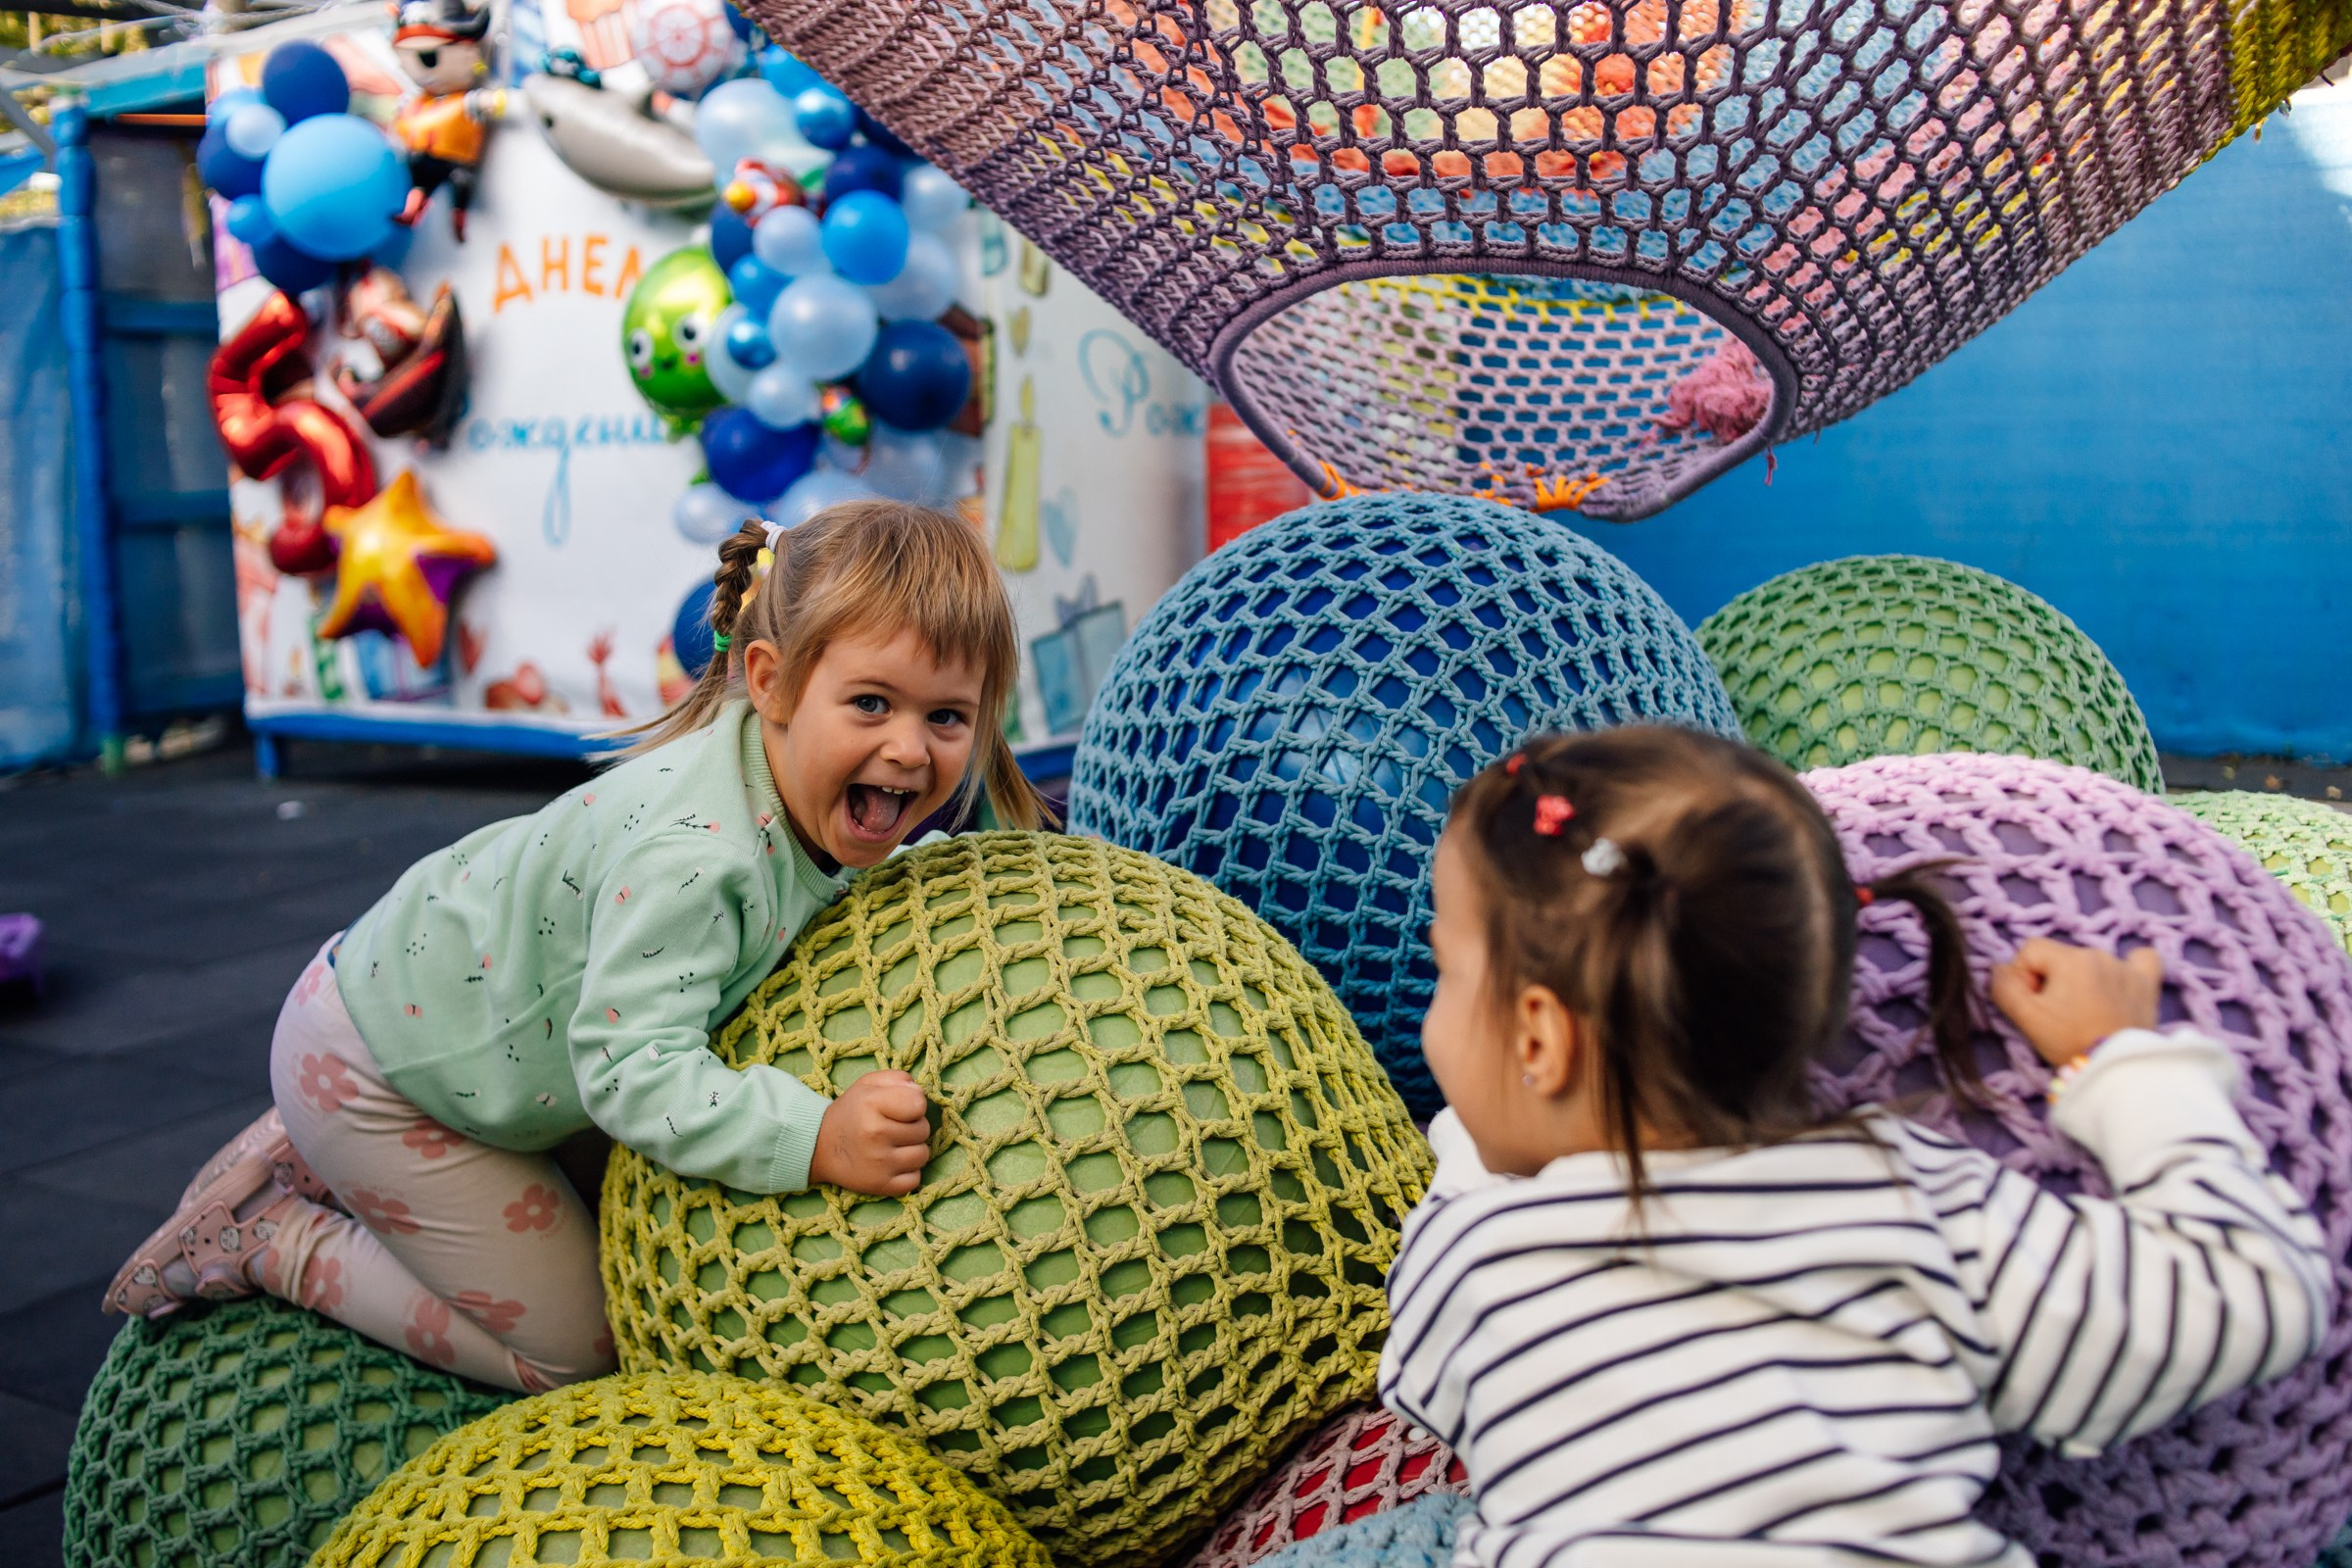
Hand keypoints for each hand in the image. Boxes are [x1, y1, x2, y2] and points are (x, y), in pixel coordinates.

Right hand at [809, 1071, 931, 1195]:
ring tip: (894, 1145)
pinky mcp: (881, 1186)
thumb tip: (920, 1092)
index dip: (913, 1103)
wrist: (820, 1147)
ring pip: (923, 1155)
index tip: (900, 1108)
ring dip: (913, 1149)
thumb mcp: (868, 1085)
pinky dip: (908, 1172)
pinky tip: (892, 1164)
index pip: (919, 1103)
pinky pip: (915, 1179)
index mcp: (872, 1105)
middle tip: (893, 1127)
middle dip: (913, 1126)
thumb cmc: (851, 1112)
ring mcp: (879, 1164)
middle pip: (924, 1129)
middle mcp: (876, 1134)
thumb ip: (898, 1079)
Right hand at [1989, 938, 2163, 1066]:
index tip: (2036, 1005)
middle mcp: (2099, 954)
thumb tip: (2001, 969)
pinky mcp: (2148, 983)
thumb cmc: (2068, 1042)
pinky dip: (2128, 967)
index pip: (2030, 950)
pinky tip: (2121, 982)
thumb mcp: (2025, 1017)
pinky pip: (2140, 959)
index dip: (2025, 977)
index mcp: (2069, 958)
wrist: (2117, 1069)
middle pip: (2060, 957)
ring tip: (2088, 1013)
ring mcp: (2127, 967)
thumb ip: (2004, 986)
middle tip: (2060, 1015)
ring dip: (2084, 980)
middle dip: (2054, 981)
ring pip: (2091, 962)